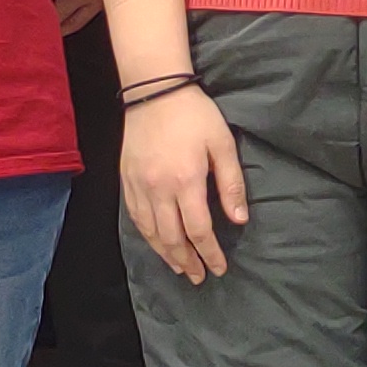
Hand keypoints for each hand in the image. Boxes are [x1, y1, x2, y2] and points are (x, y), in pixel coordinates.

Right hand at [120, 85, 244, 280]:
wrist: (154, 90)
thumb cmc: (194, 115)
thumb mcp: (223, 144)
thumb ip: (231, 184)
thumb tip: (239, 219)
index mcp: (186, 181)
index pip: (198, 230)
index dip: (209, 253)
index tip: (218, 268)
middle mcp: (159, 189)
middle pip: (172, 238)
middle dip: (187, 261)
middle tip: (198, 277)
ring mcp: (139, 186)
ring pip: (151, 232)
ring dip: (166, 254)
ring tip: (179, 268)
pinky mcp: (127, 180)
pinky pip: (136, 217)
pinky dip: (147, 236)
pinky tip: (156, 243)